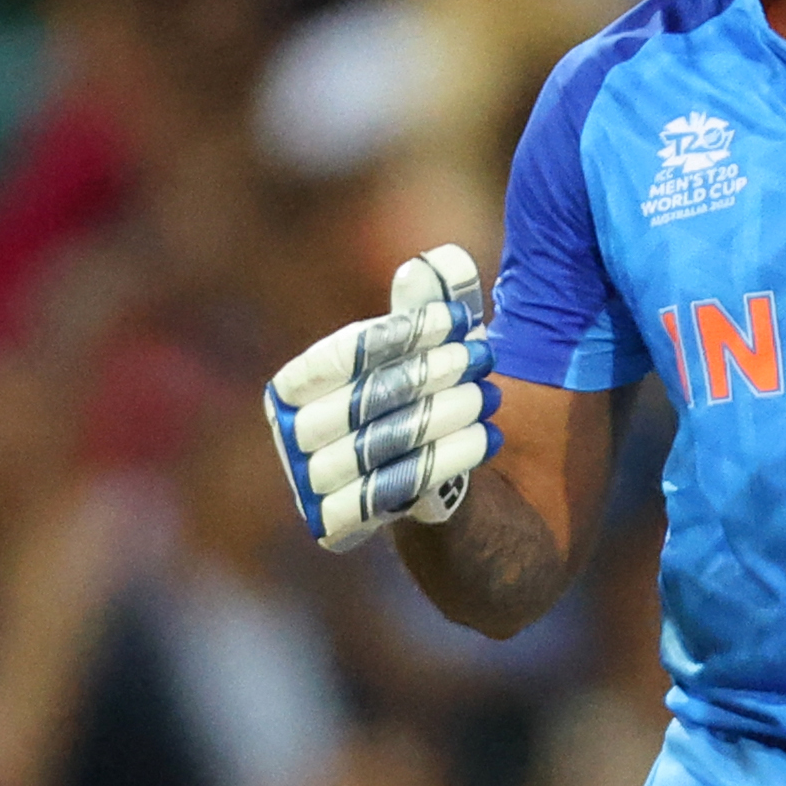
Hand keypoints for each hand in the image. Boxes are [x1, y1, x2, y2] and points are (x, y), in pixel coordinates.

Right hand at [265, 245, 500, 551]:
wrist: (425, 482)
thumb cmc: (416, 399)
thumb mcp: (420, 350)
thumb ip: (424, 306)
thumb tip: (439, 262)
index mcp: (295, 386)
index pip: (340, 355)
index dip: (399, 334)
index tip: (457, 318)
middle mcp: (292, 436)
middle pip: (359, 401)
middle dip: (430, 374)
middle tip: (486, 355)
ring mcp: (312, 484)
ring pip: (376, 448)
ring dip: (443, 418)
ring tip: (493, 397)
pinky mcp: (340, 523)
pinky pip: (389, 494)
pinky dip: (445, 462)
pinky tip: (489, 438)